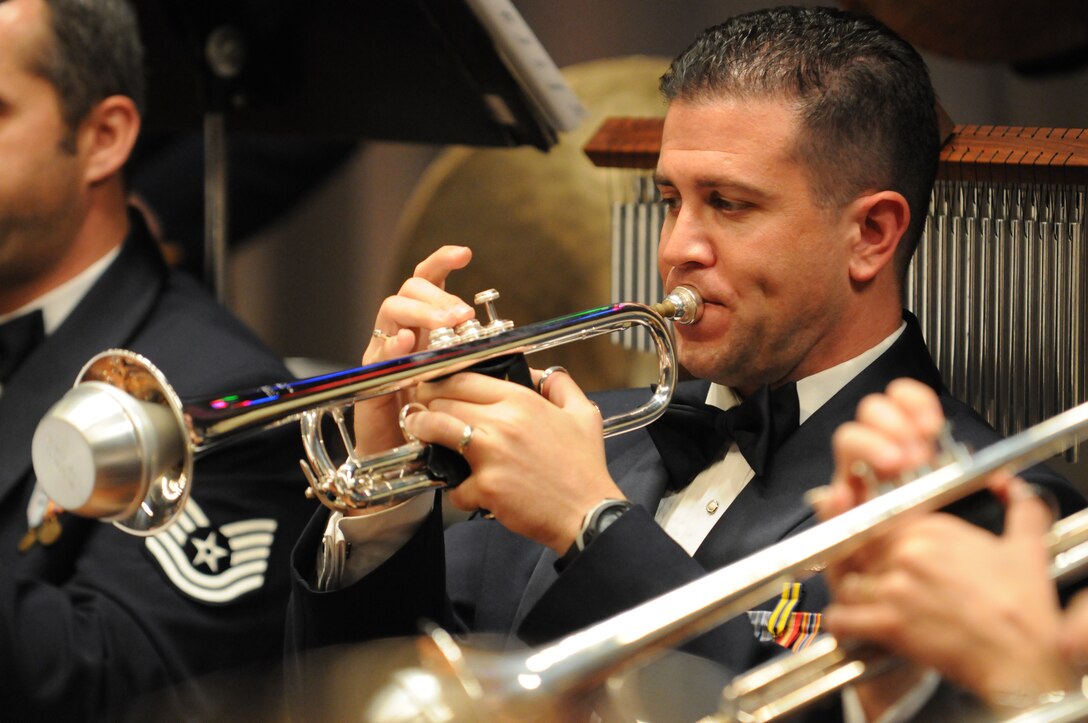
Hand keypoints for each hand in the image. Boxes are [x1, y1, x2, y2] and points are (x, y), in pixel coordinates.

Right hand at [353, 246, 475, 456]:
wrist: (405, 456)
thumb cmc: (437, 417)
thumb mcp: (462, 378)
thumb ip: (474, 354)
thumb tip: (503, 335)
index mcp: (427, 326)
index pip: (429, 281)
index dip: (443, 262)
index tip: (464, 254)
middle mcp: (404, 332)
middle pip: (411, 289)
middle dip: (438, 294)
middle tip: (461, 313)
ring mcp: (385, 352)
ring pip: (392, 310)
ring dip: (421, 312)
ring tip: (446, 323)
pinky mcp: (371, 377)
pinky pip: (377, 351)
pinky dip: (393, 343)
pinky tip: (408, 343)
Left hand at [405, 368, 623, 553]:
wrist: (588, 513)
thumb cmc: (584, 468)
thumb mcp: (583, 414)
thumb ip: (559, 385)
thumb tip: (537, 372)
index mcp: (522, 401)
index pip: (465, 378)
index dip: (442, 381)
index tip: (433, 386)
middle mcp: (503, 423)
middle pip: (445, 401)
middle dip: (427, 403)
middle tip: (422, 409)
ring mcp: (491, 455)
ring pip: (436, 429)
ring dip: (422, 429)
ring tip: (418, 432)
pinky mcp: (485, 487)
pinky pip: (453, 483)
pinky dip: (456, 488)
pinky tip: (466, 490)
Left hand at [815, 378, 1074, 708]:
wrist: (1024, 658)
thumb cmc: (1024, 608)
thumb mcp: (1026, 548)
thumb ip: (1020, 508)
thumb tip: (1010, 484)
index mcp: (932, 528)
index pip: (883, 523)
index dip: (883, 545)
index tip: (887, 559)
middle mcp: (908, 551)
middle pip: (862, 553)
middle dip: (868, 571)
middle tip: (879, 589)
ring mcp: (895, 586)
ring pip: (848, 584)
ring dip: (855, 598)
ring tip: (869, 610)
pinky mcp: (888, 623)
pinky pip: (841, 618)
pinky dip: (843, 625)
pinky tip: (854, 628)